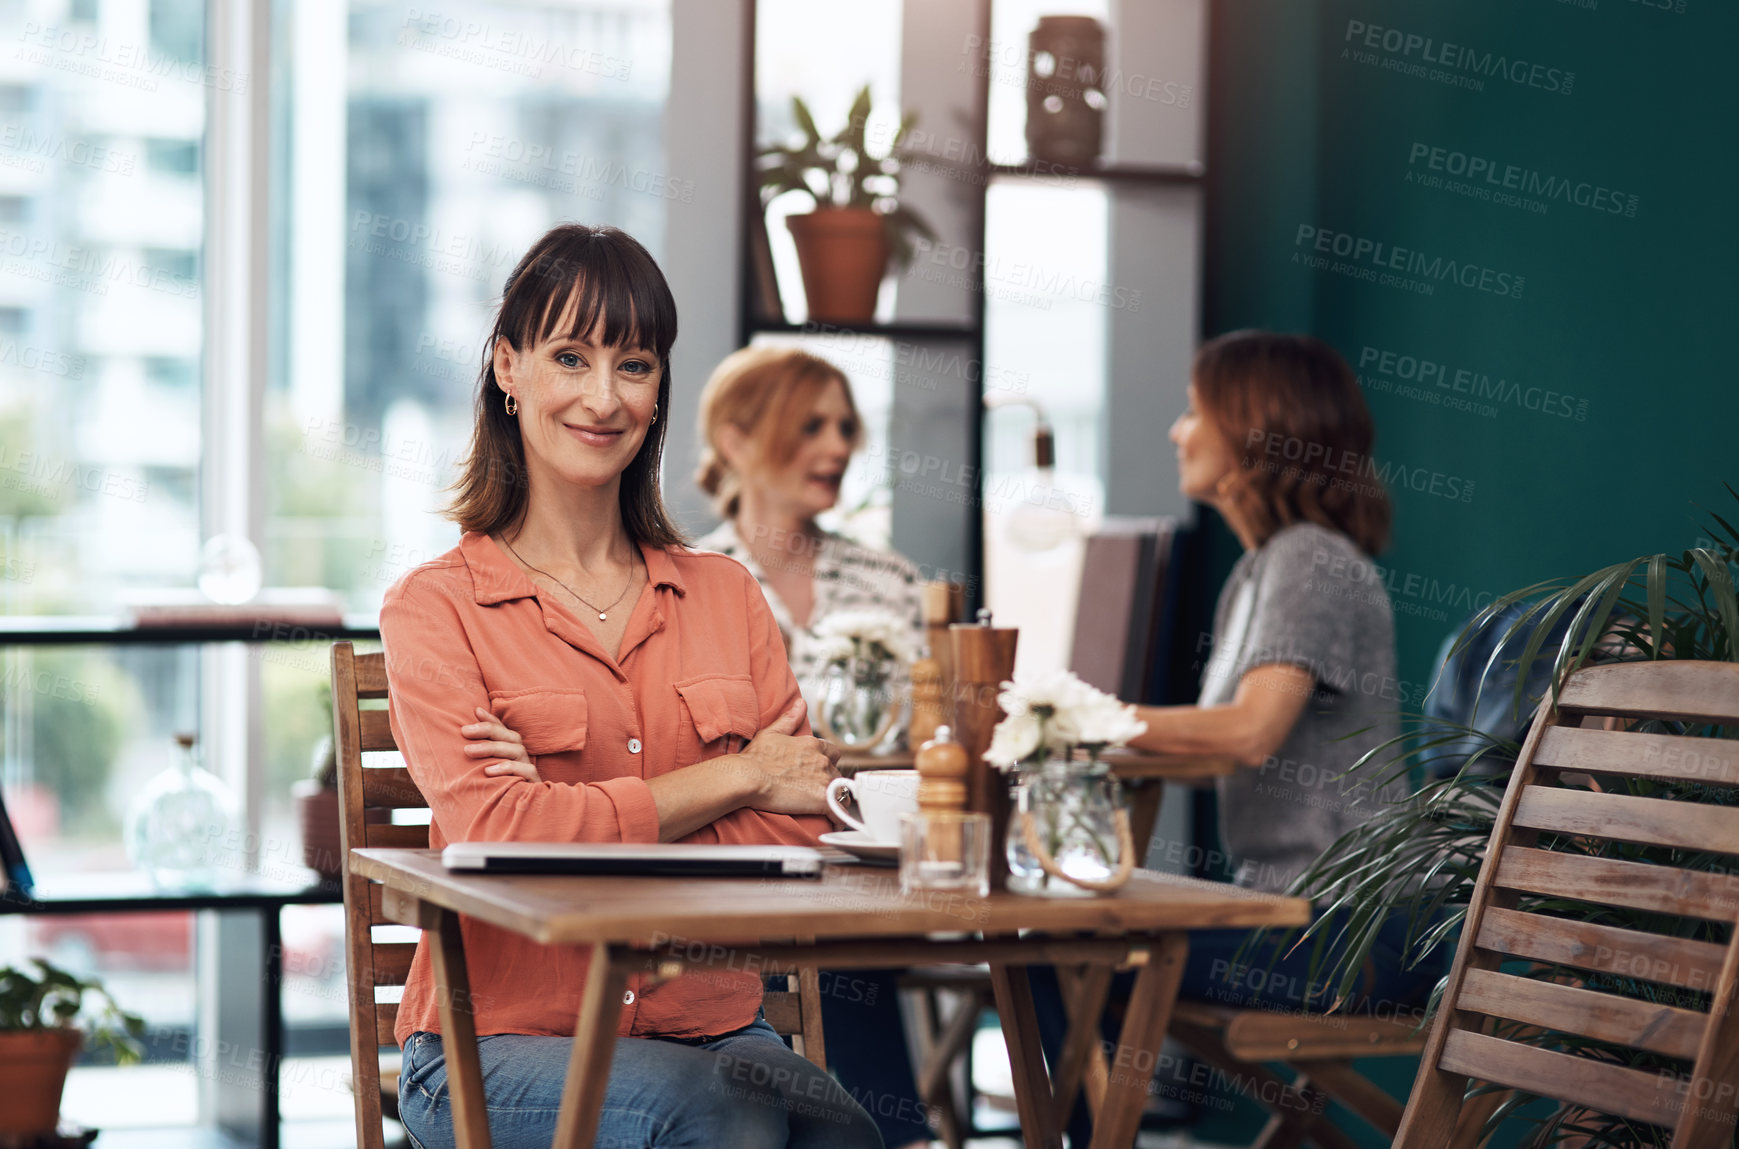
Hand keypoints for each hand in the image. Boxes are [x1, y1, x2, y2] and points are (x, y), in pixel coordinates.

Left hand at [461, 706, 540, 782]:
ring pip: (516, 750)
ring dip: (492, 748)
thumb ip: (475, 756)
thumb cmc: (496, 790)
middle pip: (509, 736)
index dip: (490, 720)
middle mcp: (521, 757)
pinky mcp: (533, 783)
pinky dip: (508, 768)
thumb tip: (461, 734)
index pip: (502, 730)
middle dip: (487, 729)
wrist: (520, 823)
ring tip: (468, 751)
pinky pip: (526, 770)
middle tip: (464, 731)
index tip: (476, 711)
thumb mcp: (483, 771)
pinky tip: (488, 771)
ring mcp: (527, 768)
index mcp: (510, 751)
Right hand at [732, 699, 839, 815]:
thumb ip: (790, 718)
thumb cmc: (755, 758)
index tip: (817, 772)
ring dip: (834, 797)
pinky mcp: (822, 799)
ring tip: (824, 807)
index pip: (832, 752)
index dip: (826, 763)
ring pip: (840, 790)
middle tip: (814, 791)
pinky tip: (831, 820)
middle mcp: (822, 760)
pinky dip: (838, 816)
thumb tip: (801, 704)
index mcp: (812, 745)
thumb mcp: (772, 732)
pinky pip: (839, 811)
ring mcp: (824, 779)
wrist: (747, 778)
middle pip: (836, 772)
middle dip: (829, 781)